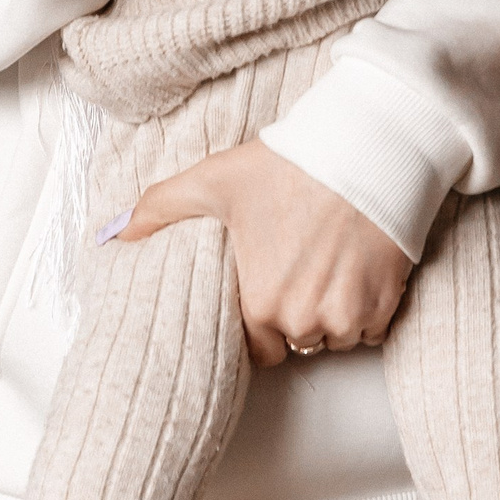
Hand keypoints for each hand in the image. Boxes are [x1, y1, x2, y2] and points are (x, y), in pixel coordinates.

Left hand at [110, 138, 412, 365]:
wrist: (368, 150)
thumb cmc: (290, 166)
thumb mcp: (216, 181)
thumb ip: (160, 209)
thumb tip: (113, 233)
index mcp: (260, 305)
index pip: (259, 349)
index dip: (262, 320)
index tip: (270, 289)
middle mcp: (304, 321)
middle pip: (298, 342)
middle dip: (297, 316)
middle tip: (300, 270)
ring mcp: (349, 316)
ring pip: (336, 338)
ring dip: (333, 315)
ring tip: (328, 267)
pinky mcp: (386, 305)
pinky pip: (371, 330)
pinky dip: (367, 309)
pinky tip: (356, 270)